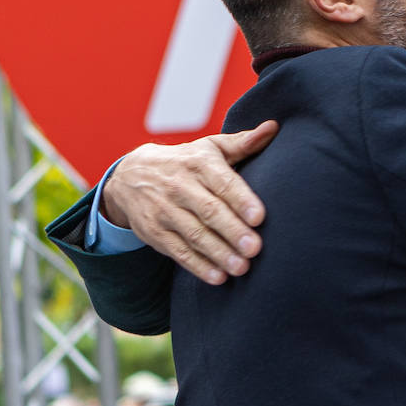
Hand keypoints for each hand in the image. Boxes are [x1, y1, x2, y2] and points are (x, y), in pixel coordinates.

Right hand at [99, 120, 278, 284]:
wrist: (131, 175)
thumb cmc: (186, 161)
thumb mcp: (210, 147)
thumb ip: (242, 143)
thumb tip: (273, 128)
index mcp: (198, 163)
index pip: (222, 182)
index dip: (240, 199)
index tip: (259, 217)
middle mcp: (179, 186)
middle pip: (208, 211)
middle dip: (232, 231)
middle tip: (255, 249)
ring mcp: (164, 211)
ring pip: (194, 234)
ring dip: (218, 253)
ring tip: (242, 268)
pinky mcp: (154, 232)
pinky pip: (178, 251)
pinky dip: (198, 266)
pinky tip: (218, 277)